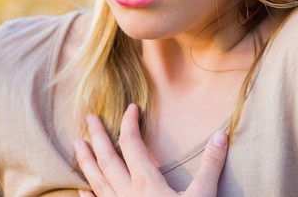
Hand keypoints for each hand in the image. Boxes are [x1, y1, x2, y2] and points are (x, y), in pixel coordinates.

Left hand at [73, 103, 227, 196]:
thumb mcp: (204, 196)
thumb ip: (211, 165)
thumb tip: (220, 134)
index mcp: (146, 181)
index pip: (132, 143)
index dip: (129, 123)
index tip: (131, 108)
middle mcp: (127, 192)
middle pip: (107, 157)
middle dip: (97, 136)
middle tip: (89, 117)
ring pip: (96, 180)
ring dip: (85, 160)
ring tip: (76, 143)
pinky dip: (88, 194)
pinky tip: (81, 188)